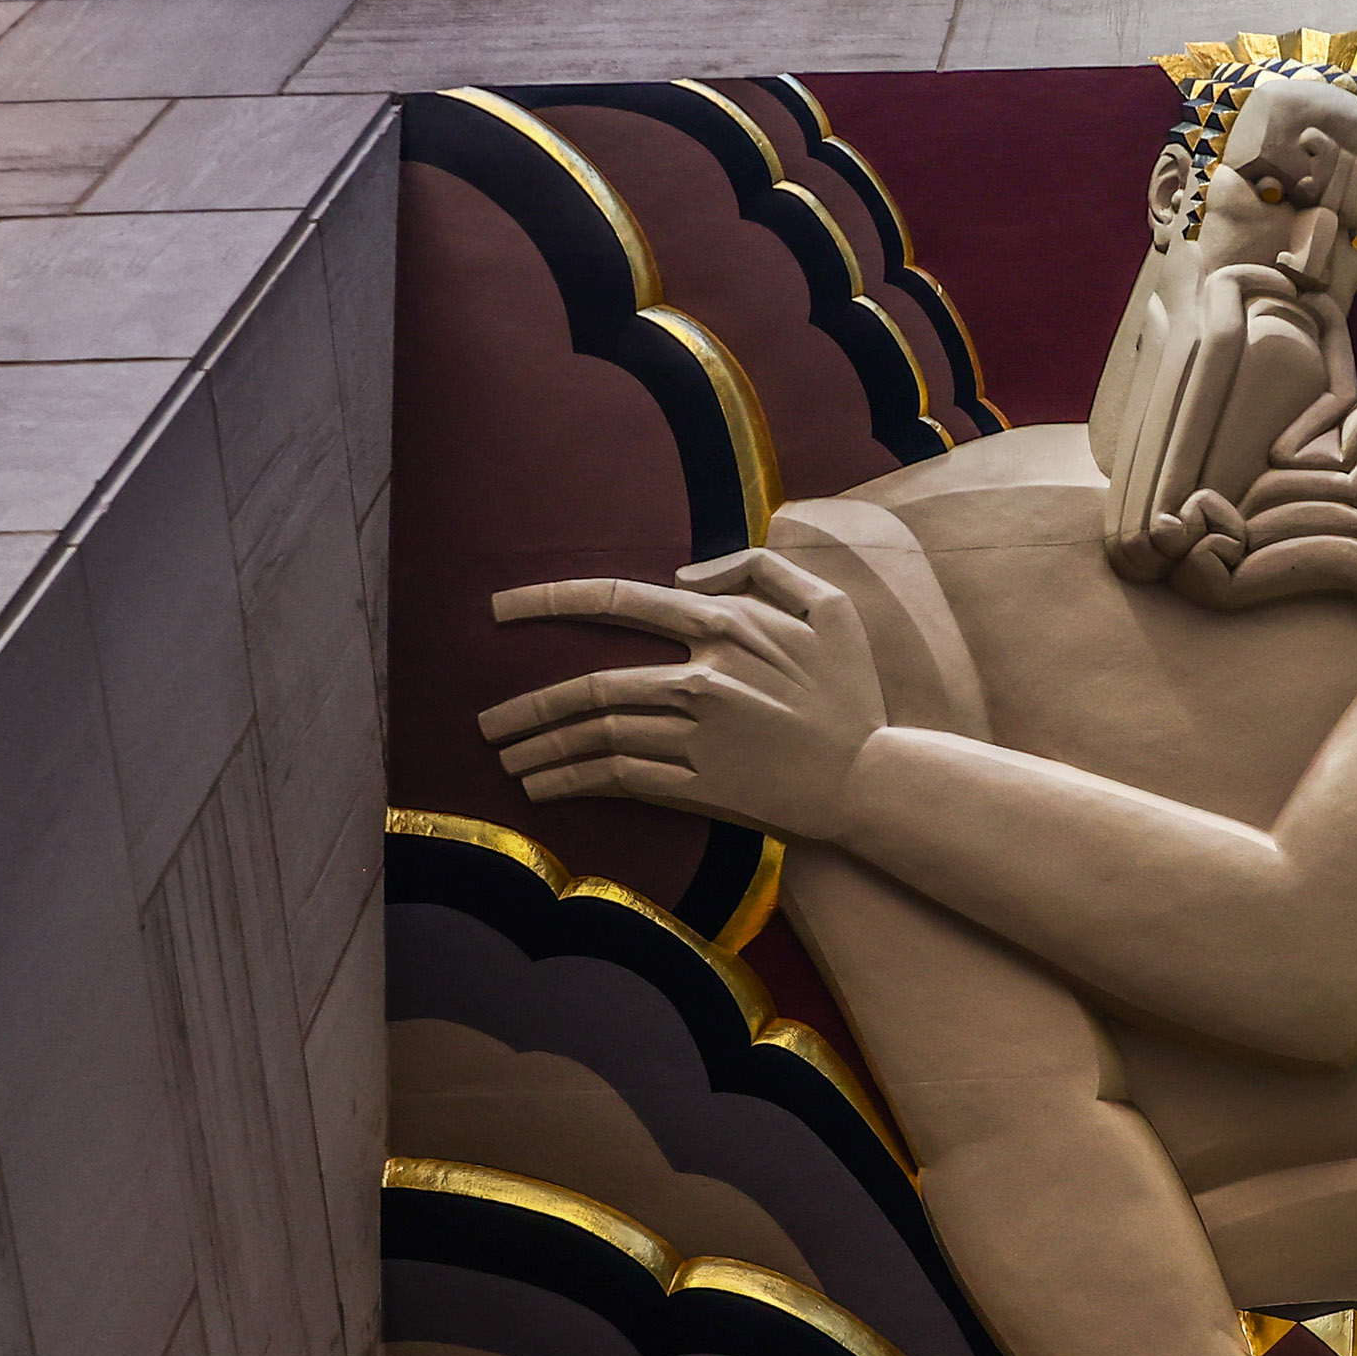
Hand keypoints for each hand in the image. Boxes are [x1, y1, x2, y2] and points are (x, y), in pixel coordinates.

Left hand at [480, 551, 886, 842]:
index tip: (500, 609)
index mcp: (728, 627)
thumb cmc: (851, 693)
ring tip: (505, 756)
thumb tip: (684, 574)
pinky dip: (573, 781)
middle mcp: (703, 678)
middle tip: (484, 721)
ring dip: (541, 747)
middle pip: (591, 686)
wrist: (872, 781)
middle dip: (526, 704)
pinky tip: (543, 785)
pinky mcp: (700, 786)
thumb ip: (761, 568)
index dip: (553, 601)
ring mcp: (698, 736)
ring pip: (597, 735)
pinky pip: (620, 779)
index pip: (622, 601)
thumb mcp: (831, 606)